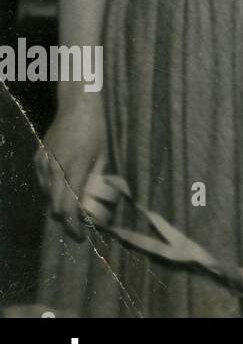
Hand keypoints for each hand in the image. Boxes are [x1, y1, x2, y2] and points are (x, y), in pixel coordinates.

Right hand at [34, 97, 110, 239]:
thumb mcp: (102, 155)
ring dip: (59, 203)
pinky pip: (42, 182)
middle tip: (79, 224)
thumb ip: (95, 180)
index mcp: (74, 168)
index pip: (69, 207)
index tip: (80, 236)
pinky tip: (63, 186)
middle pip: (54, 206)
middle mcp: (55, 168)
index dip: (73, 226)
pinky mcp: (38, 158)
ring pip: (46, 195)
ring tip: (74, 202)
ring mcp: (43, 163)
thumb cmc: (96, 129)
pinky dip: (51, 189)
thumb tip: (92, 204)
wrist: (77, 106)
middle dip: (66, 218)